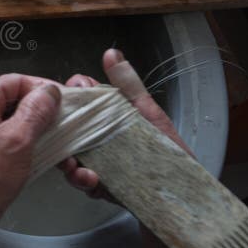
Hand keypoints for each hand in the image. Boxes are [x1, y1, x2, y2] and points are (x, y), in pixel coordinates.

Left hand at [0, 74, 60, 244]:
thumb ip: (36, 110)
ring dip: (29, 120)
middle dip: (36, 105)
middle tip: (58, 116)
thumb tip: (49, 91)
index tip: (62, 99)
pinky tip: (32, 144)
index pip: (14, 81)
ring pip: (6, 112)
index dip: (41, 87)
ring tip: (49, 131)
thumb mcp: (20, 140)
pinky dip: (17, 132)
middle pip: (9, 95)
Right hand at [57, 48, 191, 196]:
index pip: (79, 99)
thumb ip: (128, 85)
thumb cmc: (170, 150)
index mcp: (108, 116)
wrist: (186, 195)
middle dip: (60, 134)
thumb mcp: (148, 113)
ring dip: (69, 164)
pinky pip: (83, 183)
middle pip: (66, 130)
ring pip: (69, 158)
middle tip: (64, 138)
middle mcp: (98, 137)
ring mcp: (98, 162)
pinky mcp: (101, 186)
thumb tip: (111, 53)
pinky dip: (84, 183)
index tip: (73, 98)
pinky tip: (94, 182)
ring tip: (79, 169)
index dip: (70, 96)